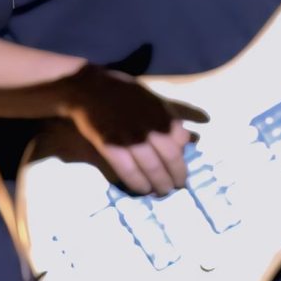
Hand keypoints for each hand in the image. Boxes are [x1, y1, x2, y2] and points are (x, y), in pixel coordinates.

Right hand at [49, 65, 206, 195]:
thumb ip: (169, 117)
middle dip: (176, 177)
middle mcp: (151, 126)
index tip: (182, 168)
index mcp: (162, 113)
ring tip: (161, 192)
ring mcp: (131, 137)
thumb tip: (191, 135)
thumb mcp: (151, 97)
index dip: (183, 157)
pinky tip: (143, 189)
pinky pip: (129, 171)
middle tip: (176, 187)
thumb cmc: (121, 92)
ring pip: (152, 168)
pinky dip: (138, 183)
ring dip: (159, 185)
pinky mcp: (112, 147)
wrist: (89, 89)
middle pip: (170, 158)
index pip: (182, 140)